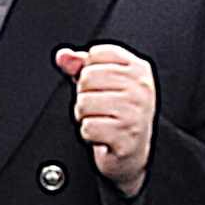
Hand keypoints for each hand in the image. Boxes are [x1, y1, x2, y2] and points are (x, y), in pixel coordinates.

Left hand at [55, 43, 155, 196]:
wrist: (132, 151)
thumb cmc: (117, 114)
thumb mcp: (101, 83)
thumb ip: (80, 65)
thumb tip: (63, 56)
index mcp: (138, 69)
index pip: (97, 53)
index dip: (88, 71)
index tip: (100, 86)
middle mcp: (141, 88)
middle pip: (87, 78)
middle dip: (83, 95)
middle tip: (97, 107)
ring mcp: (136, 112)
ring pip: (84, 103)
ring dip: (84, 115)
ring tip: (99, 120)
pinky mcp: (126, 136)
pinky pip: (88, 127)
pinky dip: (87, 133)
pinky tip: (101, 134)